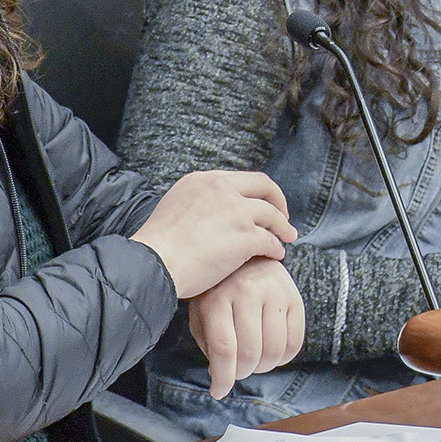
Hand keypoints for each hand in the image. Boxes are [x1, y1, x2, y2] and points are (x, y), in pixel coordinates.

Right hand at [132, 170, 296, 298]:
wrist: (153, 262)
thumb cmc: (158, 244)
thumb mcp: (176, 205)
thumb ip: (199, 202)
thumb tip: (211, 209)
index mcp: (204, 180)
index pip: (242, 179)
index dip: (257, 191)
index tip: (262, 202)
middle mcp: (223, 189)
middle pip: (264, 187)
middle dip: (279, 200)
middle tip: (284, 215)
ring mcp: (236, 211)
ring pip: (272, 215)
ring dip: (282, 227)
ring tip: (287, 237)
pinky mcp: (245, 235)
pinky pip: (270, 240)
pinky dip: (276, 247)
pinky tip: (276, 255)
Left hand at [188, 259, 304, 398]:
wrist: (246, 255)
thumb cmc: (219, 291)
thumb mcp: (203, 312)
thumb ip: (209, 343)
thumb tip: (221, 378)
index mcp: (217, 298)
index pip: (224, 349)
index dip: (222, 378)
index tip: (218, 392)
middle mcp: (246, 292)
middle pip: (250, 353)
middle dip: (242, 373)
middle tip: (238, 372)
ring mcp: (274, 293)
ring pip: (274, 350)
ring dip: (264, 367)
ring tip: (255, 362)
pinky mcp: (294, 297)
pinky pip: (295, 342)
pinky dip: (284, 358)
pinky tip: (273, 354)